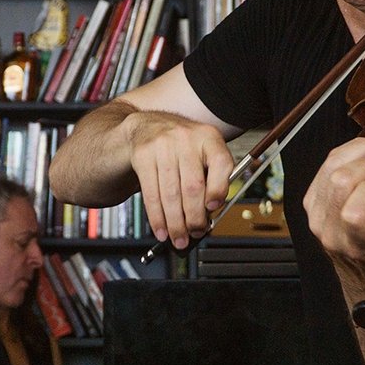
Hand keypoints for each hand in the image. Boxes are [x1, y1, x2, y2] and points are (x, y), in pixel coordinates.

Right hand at [121, 109, 232, 249]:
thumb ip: (212, 177)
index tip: (214, 208)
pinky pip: (151, 193)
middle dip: (194, 217)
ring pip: (170, 194)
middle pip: (193, 186)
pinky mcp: (142, 156)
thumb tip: (211, 214)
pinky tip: (161, 229)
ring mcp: (162, 146)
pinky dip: (157, 217)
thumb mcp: (202, 151)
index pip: (221, 163)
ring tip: (179, 238)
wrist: (147, 126)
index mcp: (209, 137)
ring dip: (175, 223)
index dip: (219, 189)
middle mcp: (186, 138)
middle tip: (196, 233)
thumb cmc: (182, 146)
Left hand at [304, 137, 364, 265]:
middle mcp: (331, 231)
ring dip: (356, 157)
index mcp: (357, 244)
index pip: (356, 210)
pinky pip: (324, 166)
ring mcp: (316, 215)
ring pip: (330, 166)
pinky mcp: (310, 202)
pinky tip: (361, 169)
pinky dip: (346, 158)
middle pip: (339, 178)